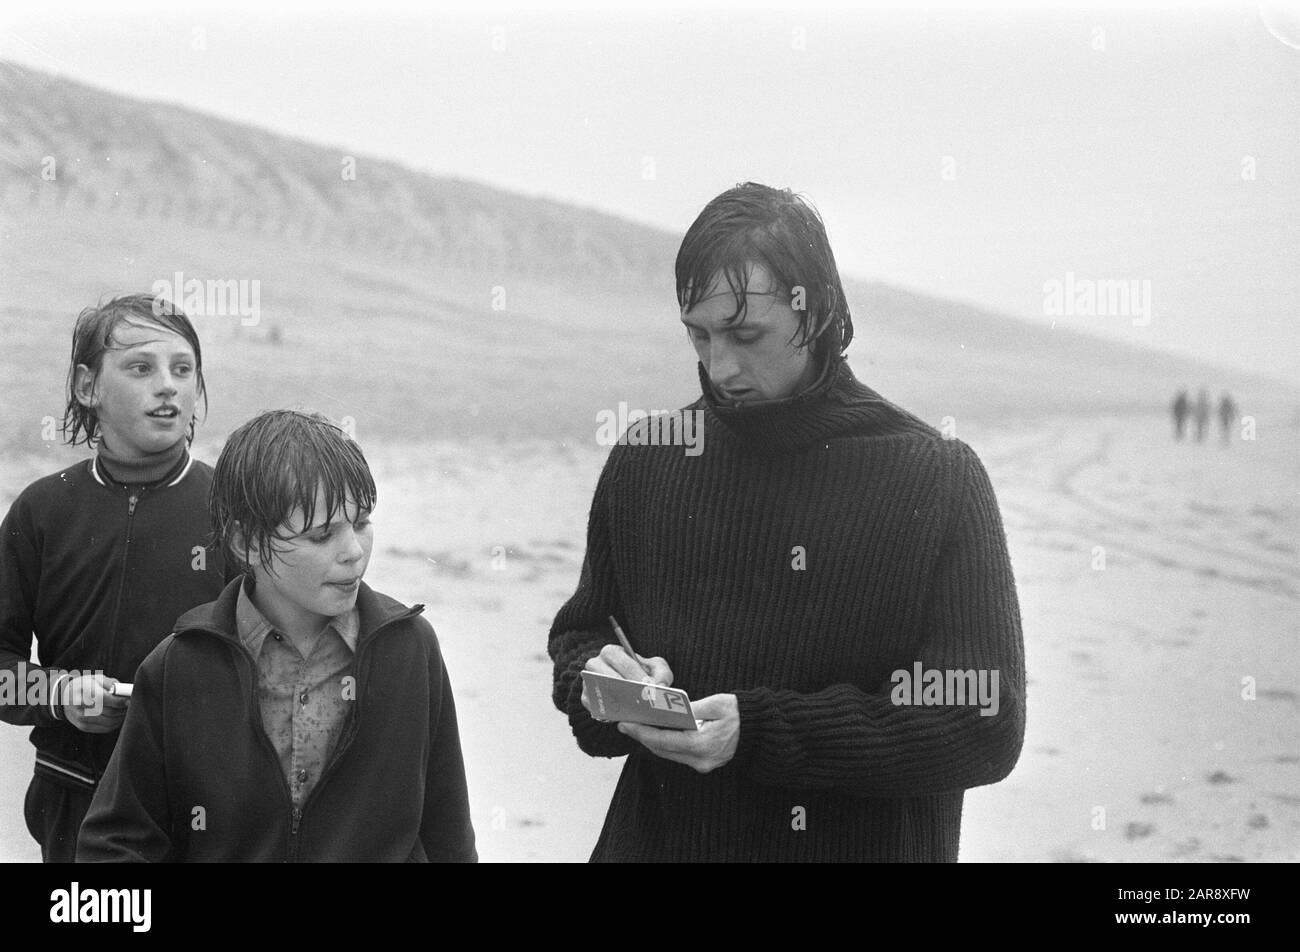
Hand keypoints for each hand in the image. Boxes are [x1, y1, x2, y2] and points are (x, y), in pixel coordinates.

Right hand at [61, 674, 128, 733]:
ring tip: (125, 710)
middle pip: (109, 712)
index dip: (120, 701)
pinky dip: (115, 723)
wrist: (65, 697)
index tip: (129, 699)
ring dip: (121, 717)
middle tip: (130, 705)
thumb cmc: (85, 685)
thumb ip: (111, 684)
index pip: (104, 699)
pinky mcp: (84, 727)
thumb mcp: (96, 678)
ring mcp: (82, 719)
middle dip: (123, 709)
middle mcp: (81, 707)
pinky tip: (117, 716)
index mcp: (83, 692)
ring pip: (109, 722)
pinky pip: (106, 728)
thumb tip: (126, 692)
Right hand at [581, 644, 672, 716]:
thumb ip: (661, 673)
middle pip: (613, 680)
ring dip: (621, 703)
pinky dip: (612, 714)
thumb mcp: (653, 667)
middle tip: (647, 703)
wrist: (618, 680)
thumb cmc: (638, 672)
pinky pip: (598, 708)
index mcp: (611, 652)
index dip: (641, 679)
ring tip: (639, 711)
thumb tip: (660, 686)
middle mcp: (595, 664)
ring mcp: (588, 682)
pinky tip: (626, 717)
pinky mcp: (585, 698)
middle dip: (631, 692)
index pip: (627, 666)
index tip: (652, 690)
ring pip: (604, 694)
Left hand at [618, 693, 738, 772]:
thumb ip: (691, 707)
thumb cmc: (740, 713)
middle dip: (642, 737)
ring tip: (635, 726)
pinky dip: (664, 743)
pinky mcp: (703, 763)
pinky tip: (654, 732)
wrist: (761, 731)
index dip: (642, 732)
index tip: (626, 723)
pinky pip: (677, 754)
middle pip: (662, 750)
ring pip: (668, 754)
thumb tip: (667, 708)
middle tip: (625, 723)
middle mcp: (701, 759)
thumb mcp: (717, 704)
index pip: (663, 741)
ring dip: (651, 741)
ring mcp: (702, 764)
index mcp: (703, 744)